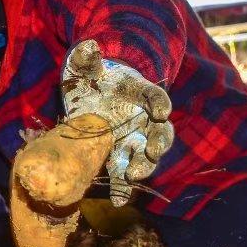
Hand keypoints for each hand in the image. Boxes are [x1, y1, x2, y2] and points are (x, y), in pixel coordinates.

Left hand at [60, 39, 173, 205]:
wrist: (89, 95)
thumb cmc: (93, 77)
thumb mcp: (85, 66)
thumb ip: (88, 58)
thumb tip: (88, 46)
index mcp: (140, 93)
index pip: (155, 97)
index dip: (159, 103)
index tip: (160, 111)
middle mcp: (144, 119)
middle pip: (160, 133)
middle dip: (157, 144)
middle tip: (151, 153)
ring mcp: (133, 138)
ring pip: (146, 156)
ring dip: (142, 168)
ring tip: (131, 177)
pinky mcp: (118, 155)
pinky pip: (124, 173)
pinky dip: (123, 188)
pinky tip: (118, 200)